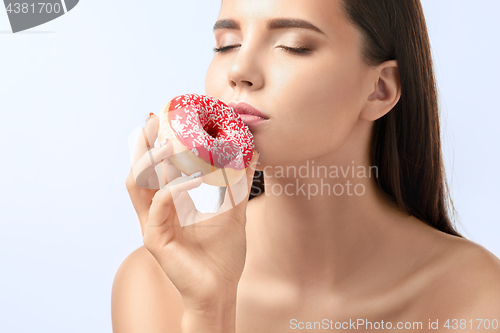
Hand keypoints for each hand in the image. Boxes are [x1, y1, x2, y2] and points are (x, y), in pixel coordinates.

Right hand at [125, 112, 259, 311]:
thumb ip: (238, 182)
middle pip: (140, 170)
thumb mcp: (233, 210)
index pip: (154, 168)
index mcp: (168, 204)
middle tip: (155, 118)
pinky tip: (191, 181)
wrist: (220, 289)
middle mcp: (155, 211)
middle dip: (145, 143)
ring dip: (152, 160)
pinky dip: (173, 190)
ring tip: (170, 141)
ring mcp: (151, 225)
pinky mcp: (155, 240)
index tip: (165, 117)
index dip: (155, 143)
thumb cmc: (222, 254)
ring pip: (139, 184)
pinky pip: (159, 207)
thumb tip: (250, 153)